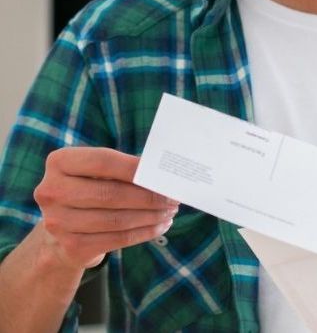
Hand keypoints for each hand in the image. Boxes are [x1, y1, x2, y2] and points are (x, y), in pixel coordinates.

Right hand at [33, 146, 178, 270]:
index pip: (103, 162)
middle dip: (149, 196)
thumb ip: (125, 167)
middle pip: (111, 194)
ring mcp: (58, 222)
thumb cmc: (92, 186)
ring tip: (170, 210)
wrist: (64, 225)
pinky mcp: (71, 246)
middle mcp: (51, 191)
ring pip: (116, 220)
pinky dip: (145, 232)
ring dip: (151, 216)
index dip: (136, 168)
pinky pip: (117, 239)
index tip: (162, 173)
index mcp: (59, 162)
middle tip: (173, 196)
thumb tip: (163, 173)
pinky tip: (161, 225)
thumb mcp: (99, 170)